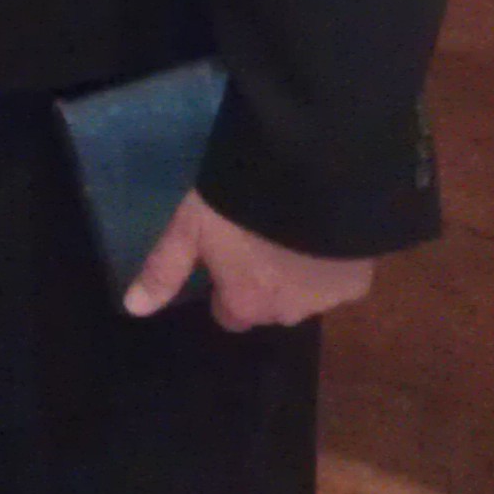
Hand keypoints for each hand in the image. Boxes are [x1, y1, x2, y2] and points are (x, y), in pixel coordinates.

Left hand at [124, 191, 373, 330]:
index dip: (228, 285)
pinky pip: (341, 278)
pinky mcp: (360, 282)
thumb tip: (132, 308)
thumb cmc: (238, 203)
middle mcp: (286, 313)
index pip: (231, 314)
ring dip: (301, 272)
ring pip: (306, 295)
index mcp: (245, 304)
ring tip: (295, 226)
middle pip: (270, 306)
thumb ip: (165, 268)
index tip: (229, 256)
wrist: (311, 179)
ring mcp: (326, 299)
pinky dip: (334, 262)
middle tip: (263, 234)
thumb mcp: (190, 227)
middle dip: (267, 281)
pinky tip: (326, 226)